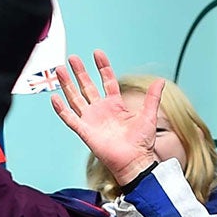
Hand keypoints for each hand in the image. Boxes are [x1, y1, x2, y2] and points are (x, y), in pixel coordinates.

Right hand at [51, 50, 161, 187]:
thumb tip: (160, 81)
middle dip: (80, 72)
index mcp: (116, 105)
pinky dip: (62, 109)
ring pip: (76, 99)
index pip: (107, 81)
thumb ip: (152, 97)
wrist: (135, 162)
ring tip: (60, 70)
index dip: (102, 67)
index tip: (97, 53)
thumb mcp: (149, 116)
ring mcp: (92, 120)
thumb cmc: (142, 144)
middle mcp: (101, 111)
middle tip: (72, 58)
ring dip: (68, 85)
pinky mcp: (85, 132)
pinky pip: (70, 119)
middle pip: (87, 86)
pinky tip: (55, 98)